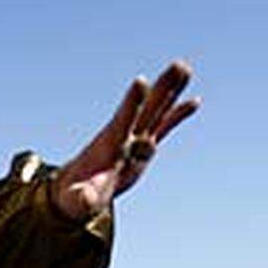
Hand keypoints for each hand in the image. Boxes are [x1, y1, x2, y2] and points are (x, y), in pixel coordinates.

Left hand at [52, 60, 199, 221]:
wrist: (74, 194)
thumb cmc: (73, 199)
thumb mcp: (76, 202)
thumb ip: (82, 199)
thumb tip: (85, 200)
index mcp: (107, 147)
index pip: (122, 121)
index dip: (131, 103)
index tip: (141, 81)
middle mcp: (123, 138)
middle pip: (146, 110)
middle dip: (161, 89)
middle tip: (179, 65)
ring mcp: (133, 141)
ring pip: (155, 112)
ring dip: (170, 91)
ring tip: (185, 67)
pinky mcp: (142, 149)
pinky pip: (162, 128)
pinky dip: (176, 115)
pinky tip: (194, 101)